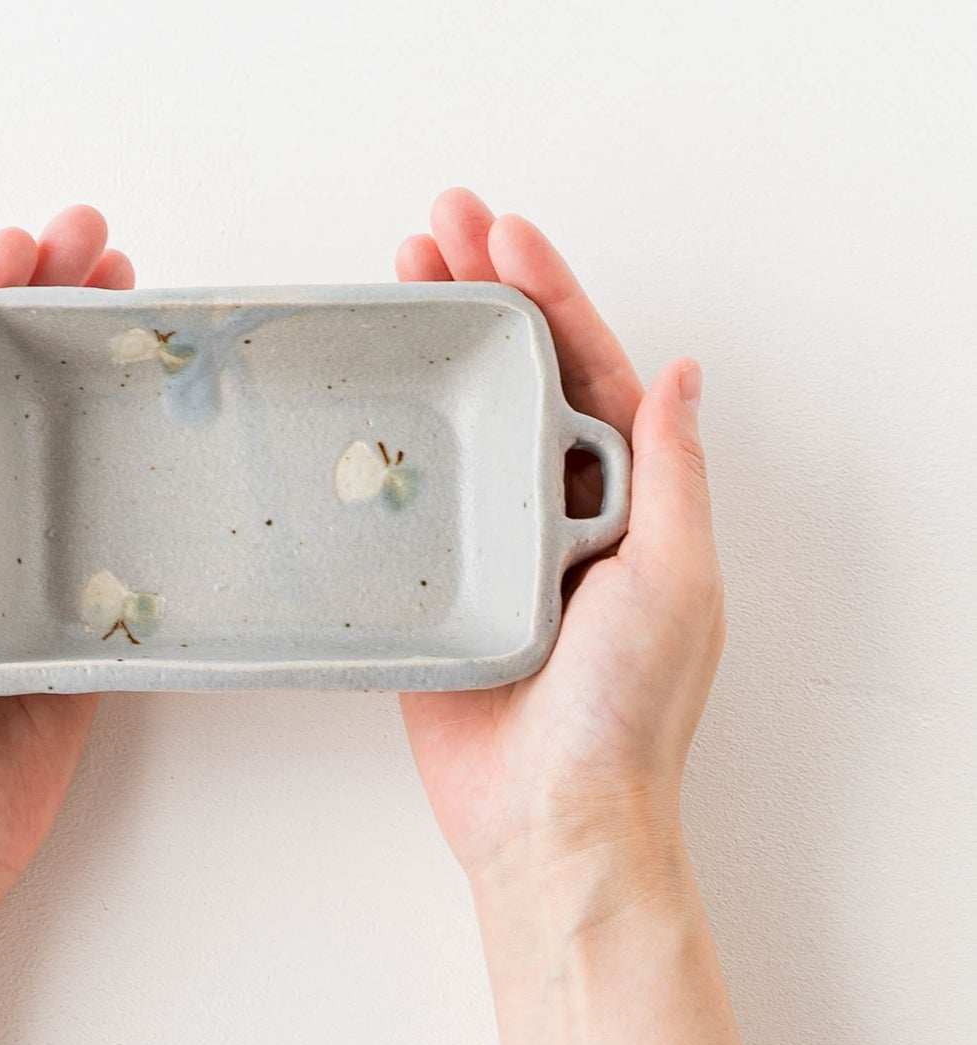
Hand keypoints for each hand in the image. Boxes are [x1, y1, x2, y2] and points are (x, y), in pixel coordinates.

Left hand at [0, 207, 134, 912]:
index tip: (25, 240)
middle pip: (8, 388)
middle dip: (49, 311)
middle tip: (106, 249)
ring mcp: (22, 556)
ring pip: (64, 439)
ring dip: (96, 370)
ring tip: (139, 307)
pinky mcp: (74, 603)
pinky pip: (108, 524)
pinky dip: (134, 468)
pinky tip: (165, 425)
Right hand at [395, 189, 723, 889]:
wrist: (549, 818)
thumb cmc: (624, 712)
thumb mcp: (671, 578)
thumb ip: (670, 472)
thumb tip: (683, 372)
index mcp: (624, 495)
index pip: (588, 366)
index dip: (551, 293)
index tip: (504, 233)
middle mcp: (558, 505)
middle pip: (517, 373)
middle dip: (481, 294)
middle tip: (434, 226)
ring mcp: (494, 538)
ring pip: (460, 416)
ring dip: (433, 345)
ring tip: (397, 275)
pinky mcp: (439, 578)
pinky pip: (412, 492)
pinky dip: (388, 435)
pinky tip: (361, 389)